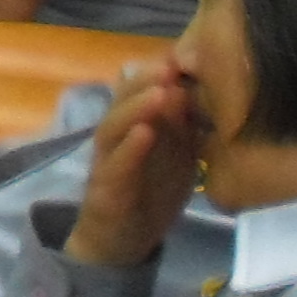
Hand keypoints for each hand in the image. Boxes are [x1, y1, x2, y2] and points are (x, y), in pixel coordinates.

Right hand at [62, 55, 203, 269]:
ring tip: (159, 92)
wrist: (123, 241)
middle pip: (121, 102)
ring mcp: (107, 162)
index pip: (137, 92)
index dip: (155, 73)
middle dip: (145, 82)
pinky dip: (130, 148)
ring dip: (136, 108)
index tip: (181, 55)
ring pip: (113, 128)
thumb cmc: (149, 194)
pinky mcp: (106, 188)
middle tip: (169, 66)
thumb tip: (191, 90)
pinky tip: (144, 133)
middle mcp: (115, 139)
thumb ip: (180, 128)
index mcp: (132, 128)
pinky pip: (116, 165)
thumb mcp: (174, 157)